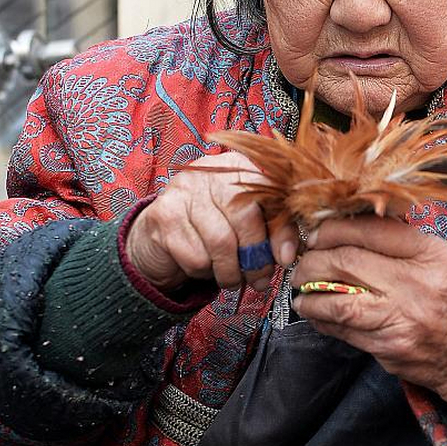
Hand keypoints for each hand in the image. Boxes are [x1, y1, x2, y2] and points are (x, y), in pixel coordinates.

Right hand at [125, 153, 299, 291]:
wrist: (158, 235)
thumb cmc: (212, 228)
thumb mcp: (248, 225)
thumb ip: (274, 232)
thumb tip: (288, 256)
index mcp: (240, 166)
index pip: (269, 195)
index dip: (281, 231)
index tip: (285, 259)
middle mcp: (211, 172)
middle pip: (245, 217)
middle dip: (255, 257)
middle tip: (258, 279)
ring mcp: (184, 190)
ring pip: (220, 242)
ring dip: (229, 271)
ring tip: (229, 276)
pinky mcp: (164, 214)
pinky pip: (196, 256)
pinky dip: (203, 271)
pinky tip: (202, 265)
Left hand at [290, 216, 446, 419]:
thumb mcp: (440, 260)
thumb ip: (400, 240)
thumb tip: (346, 224)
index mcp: (433, 255)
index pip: (370, 230)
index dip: (332, 229)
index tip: (317, 235)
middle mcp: (418, 284)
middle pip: (345, 262)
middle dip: (312, 262)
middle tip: (302, 264)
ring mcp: (403, 319)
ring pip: (337, 302)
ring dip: (309, 296)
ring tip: (302, 292)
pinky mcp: (389, 348)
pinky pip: (343, 331)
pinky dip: (322, 321)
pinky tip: (318, 314)